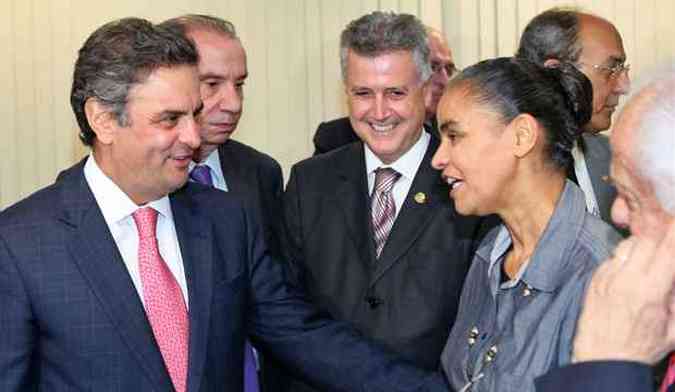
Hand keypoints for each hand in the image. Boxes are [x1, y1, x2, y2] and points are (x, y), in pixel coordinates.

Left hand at [573, 220, 674, 363]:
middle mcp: (626, 278)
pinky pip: (612, 258)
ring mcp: (607, 277)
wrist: (602, 359)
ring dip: (642, 246)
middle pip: (647, 239)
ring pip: (627, 245)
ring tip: (650, 261)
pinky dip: (625, 260)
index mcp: (650, 290)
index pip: (667, 248)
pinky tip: (630, 273)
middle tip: (668, 245)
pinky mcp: (594, 280)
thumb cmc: (640, 347)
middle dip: (661, 237)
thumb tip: (674, 275)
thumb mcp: (674, 329)